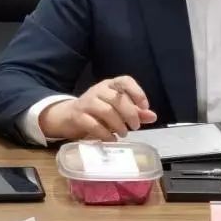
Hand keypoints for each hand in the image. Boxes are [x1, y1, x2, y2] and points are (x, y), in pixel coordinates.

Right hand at [39, 76, 157, 140]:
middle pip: (118, 98)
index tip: (144, 106)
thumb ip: (135, 112)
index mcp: (110, 85)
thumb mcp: (117, 110)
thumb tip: (152, 116)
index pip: (125, 81)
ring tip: (124, 134)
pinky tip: (111, 139)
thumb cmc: (97, 111)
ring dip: (119, 125)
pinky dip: (105, 134)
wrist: (68, 116)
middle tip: (136, 126)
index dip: (137, 92)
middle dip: (130, 114)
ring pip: (106, 111)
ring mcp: (87, 102)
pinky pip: (93, 124)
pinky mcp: (78, 116)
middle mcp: (98, 90)